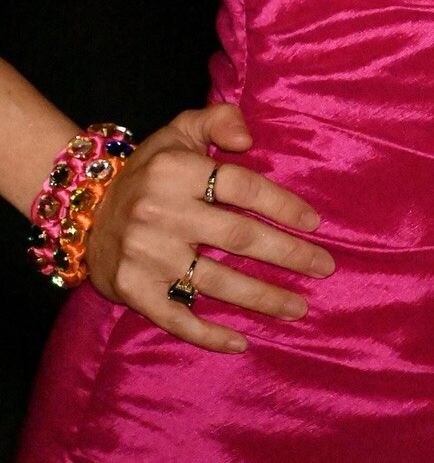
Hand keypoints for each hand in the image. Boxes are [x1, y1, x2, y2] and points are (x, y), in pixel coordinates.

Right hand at [86, 103, 333, 354]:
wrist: (81, 209)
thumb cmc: (148, 170)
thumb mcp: (179, 130)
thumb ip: (219, 120)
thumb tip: (249, 139)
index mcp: (175, 171)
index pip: (241, 187)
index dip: (281, 204)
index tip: (314, 223)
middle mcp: (160, 213)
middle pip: (237, 237)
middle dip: (287, 254)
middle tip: (324, 267)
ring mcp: (146, 256)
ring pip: (216, 282)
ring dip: (262, 297)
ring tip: (299, 307)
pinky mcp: (132, 290)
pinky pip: (177, 318)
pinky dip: (209, 334)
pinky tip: (241, 342)